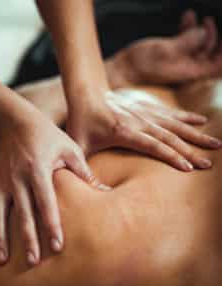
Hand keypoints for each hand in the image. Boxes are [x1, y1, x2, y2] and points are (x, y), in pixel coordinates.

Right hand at [0, 113, 103, 265]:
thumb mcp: (69, 148)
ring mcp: (3, 181)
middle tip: (33, 262)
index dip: (51, 224)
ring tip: (1, 260)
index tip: (57, 246)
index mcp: (38, 169)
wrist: (18, 123)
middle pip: (23, 213)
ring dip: (0, 237)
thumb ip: (83, 171)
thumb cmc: (49, 136)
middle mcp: (18, 177)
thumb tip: (104, 191)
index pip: (46, 202)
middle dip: (28, 238)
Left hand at [67, 90, 220, 170]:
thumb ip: (82, 167)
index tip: (189, 168)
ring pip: (175, 124)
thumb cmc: (82, 120)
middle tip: (209, 163)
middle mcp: (139, 121)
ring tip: (216, 144)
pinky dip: (187, 117)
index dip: (171, 156)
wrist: (87, 93)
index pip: (153, 145)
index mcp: (123, 132)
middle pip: (169, 137)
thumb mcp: (79, 145)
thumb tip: (88, 189)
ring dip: (195, 135)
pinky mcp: (147, 106)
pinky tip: (202, 121)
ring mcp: (145, 112)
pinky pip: (170, 112)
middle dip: (191, 151)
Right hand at [107, 10, 221, 86]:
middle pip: (211, 53)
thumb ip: (187, 41)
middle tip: (206, 22)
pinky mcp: (171, 55)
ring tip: (195, 18)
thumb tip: (203, 32)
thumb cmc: (141, 65)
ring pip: (199, 45)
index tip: (219, 37)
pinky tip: (185, 18)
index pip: (218, 65)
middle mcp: (188, 68)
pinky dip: (188, 29)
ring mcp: (180, 61)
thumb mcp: (165, 51)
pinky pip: (186, 41)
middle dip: (211, 36)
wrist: (123, 69)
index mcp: (190, 71)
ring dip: (200, 30)